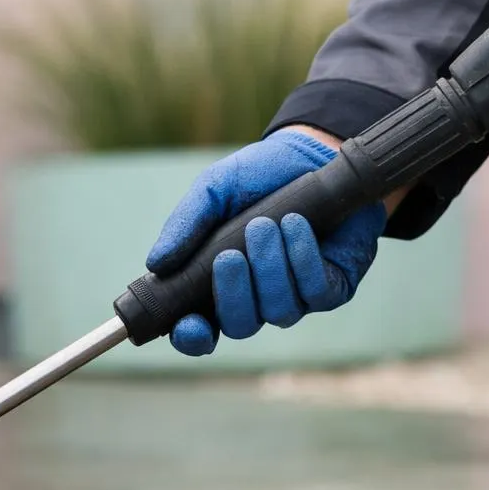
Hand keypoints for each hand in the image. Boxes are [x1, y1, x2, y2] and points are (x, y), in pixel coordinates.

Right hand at [145, 129, 387, 356]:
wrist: (313, 152)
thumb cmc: (258, 176)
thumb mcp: (214, 189)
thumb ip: (185, 225)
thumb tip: (156, 263)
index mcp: (219, 283)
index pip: (201, 330)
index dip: (193, 337)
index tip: (190, 325)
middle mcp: (256, 298)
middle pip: (239, 325)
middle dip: (234, 293)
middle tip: (231, 255)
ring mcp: (295, 296)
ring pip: (278, 310)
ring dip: (270, 267)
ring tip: (268, 224)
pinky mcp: (332, 287)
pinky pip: (315, 292)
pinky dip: (302, 259)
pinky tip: (296, 225)